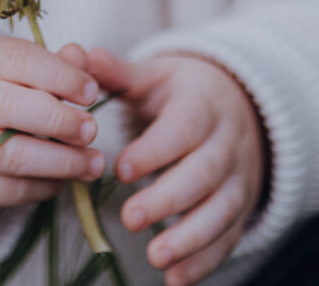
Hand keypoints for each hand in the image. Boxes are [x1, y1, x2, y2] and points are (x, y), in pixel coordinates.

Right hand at [0, 36, 105, 213]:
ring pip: (9, 156)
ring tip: (92, 163)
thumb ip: (52, 63)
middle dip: (58, 121)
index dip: (60, 76)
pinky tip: (63, 178)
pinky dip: (43, 187)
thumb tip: (80, 59)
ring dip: (60, 163)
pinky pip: (7, 191)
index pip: (19, 61)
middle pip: (7, 108)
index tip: (91, 92)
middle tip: (90, 130)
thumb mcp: (15, 63)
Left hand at [88, 50, 265, 285]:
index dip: (156, 150)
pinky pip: (228, 237)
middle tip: (130, 218)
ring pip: (222, 210)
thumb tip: (78, 54)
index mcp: (202, 107)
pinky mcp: (240, 207)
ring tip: (156, 256)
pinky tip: (176, 280)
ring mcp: (238, 178)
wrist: (239, 105)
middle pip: (205, 174)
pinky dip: (206, 262)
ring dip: (191, 238)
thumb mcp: (154, 77)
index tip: (121, 168)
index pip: (183, 128)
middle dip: (169, 198)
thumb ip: (116, 73)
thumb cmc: (180, 94)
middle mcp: (227, 144)